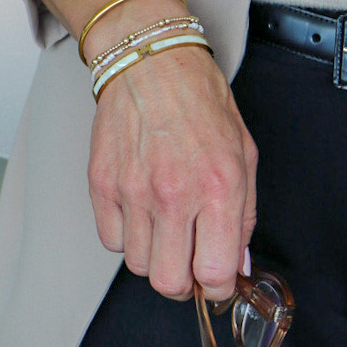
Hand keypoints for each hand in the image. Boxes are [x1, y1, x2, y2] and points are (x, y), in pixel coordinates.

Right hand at [86, 30, 257, 303]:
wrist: (152, 60)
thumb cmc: (201, 100)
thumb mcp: (243, 152)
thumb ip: (244, 214)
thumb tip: (238, 264)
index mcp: (217, 186)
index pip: (215, 273)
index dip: (219, 285)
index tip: (219, 278)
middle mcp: (174, 193)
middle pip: (170, 283)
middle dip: (185, 281)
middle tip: (191, 259)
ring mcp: (133, 191)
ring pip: (139, 266)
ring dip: (156, 255)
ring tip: (167, 224)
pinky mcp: (102, 185)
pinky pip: (112, 241)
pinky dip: (128, 236)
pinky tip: (142, 209)